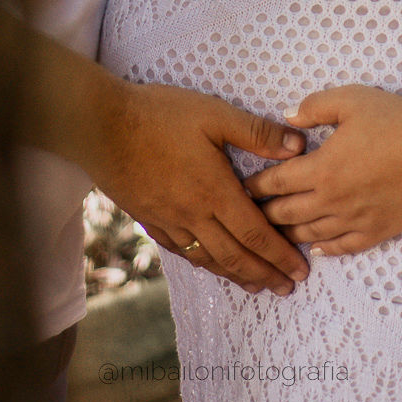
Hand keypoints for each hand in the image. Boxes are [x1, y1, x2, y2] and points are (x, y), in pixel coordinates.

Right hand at [90, 81, 309, 294]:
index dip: (280, 255)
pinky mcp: (149, 218)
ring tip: (255, 286)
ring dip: (235, 274)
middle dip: (264, 274)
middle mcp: (194, 214)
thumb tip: (298, 146)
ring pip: (208, 258)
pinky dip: (201, 263)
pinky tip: (207, 264)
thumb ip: (256, 132)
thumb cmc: (159, 115)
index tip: (299, 271)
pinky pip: (181, 251)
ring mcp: (169, 220)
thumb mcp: (213, 113)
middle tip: (287, 289)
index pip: (255, 233)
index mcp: (215, 191)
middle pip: (235, 255)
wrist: (101, 126)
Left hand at [244, 85, 401, 255]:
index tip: (240, 189)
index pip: (276, 182)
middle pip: (286, 214)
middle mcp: (333, 200)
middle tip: (247, 216)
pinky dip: (324, 248)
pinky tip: (315, 247)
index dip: (255, 186)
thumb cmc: (396, 118)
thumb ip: (314, 107)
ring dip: (288, 234)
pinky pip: (343, 247)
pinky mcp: (378, 231)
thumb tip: (287, 118)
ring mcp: (355, 219)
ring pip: (311, 234)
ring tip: (273, 234)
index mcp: (322, 168)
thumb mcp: (350, 100)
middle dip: (263, 215)